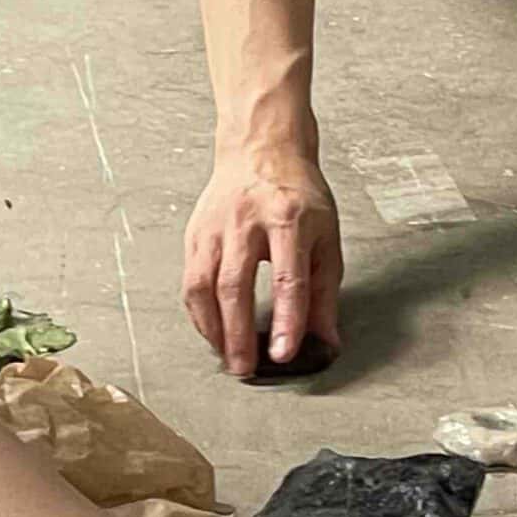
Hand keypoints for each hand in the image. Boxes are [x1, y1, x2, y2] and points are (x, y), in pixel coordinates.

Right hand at [182, 143, 341, 375]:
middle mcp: (246, 221)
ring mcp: (215, 227)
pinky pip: (190, 282)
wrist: (260, 148)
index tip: (284, 353)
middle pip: (235, 285)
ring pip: (203, 286)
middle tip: (246, 368)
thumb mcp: (326, 236)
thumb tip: (325, 340)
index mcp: (288, 219)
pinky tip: (212, 332)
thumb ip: (325, 291)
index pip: (288, 278)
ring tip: (228, 357)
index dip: (287, 320)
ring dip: (213, 329)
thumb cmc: (296, 193)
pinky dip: (200, 314)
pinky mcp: (195, 234)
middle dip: (238, 334)